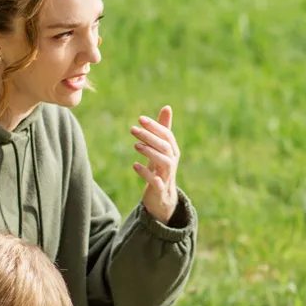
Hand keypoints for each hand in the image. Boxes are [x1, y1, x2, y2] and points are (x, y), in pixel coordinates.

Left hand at [131, 106, 179, 223]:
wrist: (162, 198)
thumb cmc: (160, 169)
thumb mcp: (161, 149)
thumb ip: (163, 129)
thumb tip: (167, 107)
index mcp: (173, 151)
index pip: (167, 135)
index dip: (155, 126)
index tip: (140, 119)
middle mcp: (172, 162)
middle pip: (165, 147)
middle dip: (150, 137)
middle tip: (133, 129)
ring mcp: (167, 176)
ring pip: (163, 162)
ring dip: (149, 152)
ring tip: (135, 145)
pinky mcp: (160, 189)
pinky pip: (155, 181)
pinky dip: (146, 173)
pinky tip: (135, 165)